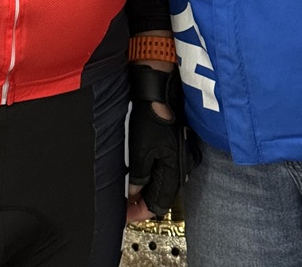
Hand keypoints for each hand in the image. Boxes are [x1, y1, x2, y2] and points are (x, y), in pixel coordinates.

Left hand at [127, 64, 188, 219]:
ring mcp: (176, 153)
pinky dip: (146, 171)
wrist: (158, 87)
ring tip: (124, 185)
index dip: (138, 211)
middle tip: (121, 202)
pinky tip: (133, 167)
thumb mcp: (141, 151)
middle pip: (159, 193)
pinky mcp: (171, 142)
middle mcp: (179, 165)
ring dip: (142, 185)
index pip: (158, 204)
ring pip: (159, 180)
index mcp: (175, 171)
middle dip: (140, 200)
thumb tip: (131, 193)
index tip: (123, 214)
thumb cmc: (153, 114)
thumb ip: (137, 177)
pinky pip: (159, 165)